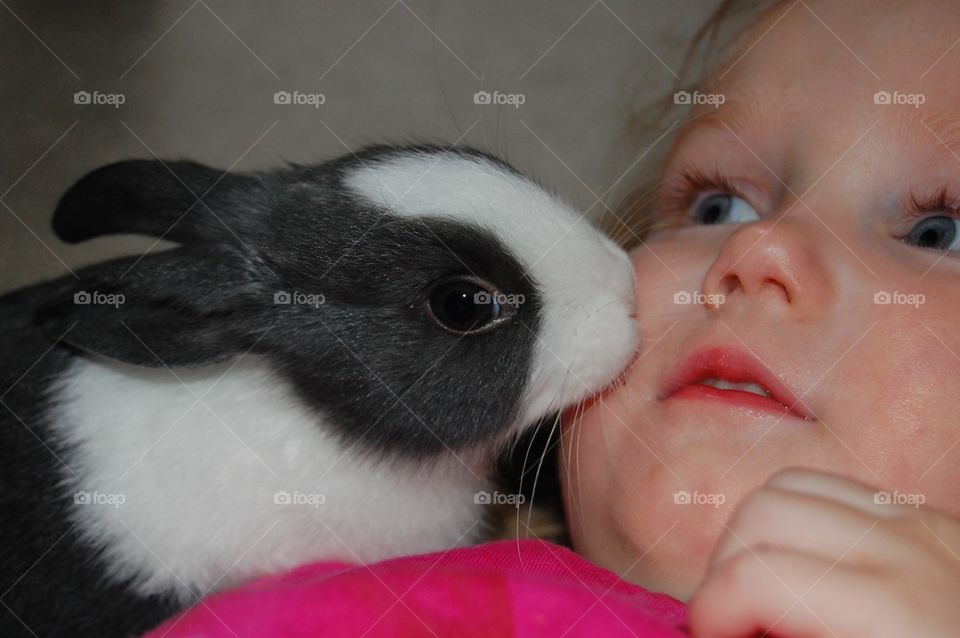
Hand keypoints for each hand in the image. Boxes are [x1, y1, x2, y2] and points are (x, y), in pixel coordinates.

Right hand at [687, 467, 959, 636]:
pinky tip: (806, 570)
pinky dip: (798, 520)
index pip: (757, 575)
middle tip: (730, 626)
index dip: (709, 613)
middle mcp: (908, 550)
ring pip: (791, 487)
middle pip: (763, 514)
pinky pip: (836, 490)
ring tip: (759, 595)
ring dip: (754, 537)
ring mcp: (923, 526)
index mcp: (896, 614)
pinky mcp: (930, 522)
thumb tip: (722, 637)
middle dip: (724, 569)